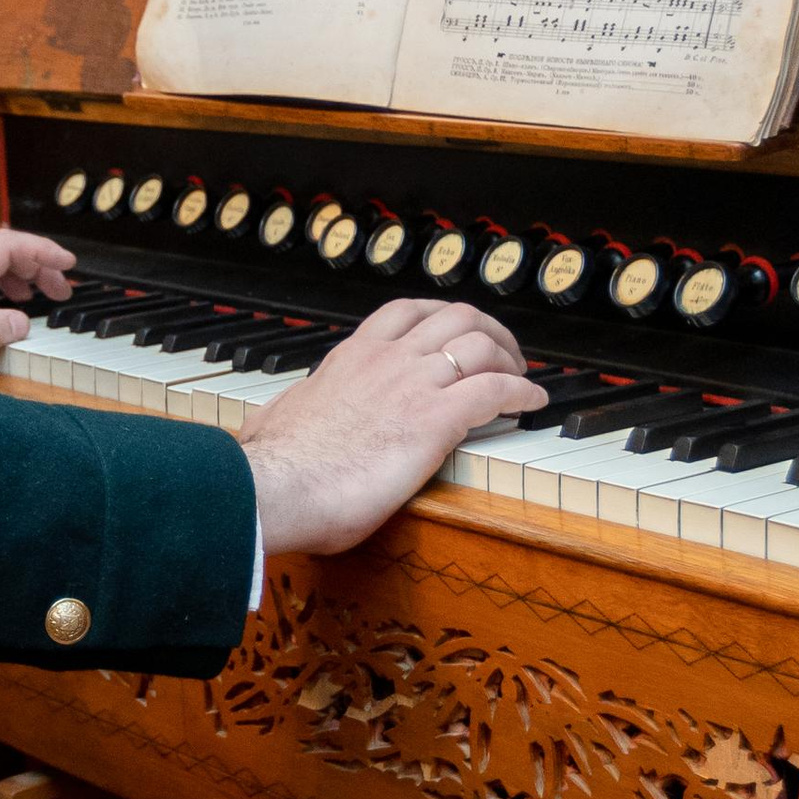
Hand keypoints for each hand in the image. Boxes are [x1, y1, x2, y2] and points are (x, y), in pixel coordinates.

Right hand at [240, 299, 545, 558]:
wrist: (278, 486)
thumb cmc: (275, 467)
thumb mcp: (274, 422)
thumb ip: (283, 414)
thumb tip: (266, 423)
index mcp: (351, 357)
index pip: (406, 312)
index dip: (443, 316)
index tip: (457, 334)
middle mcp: (387, 360)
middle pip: (456, 316)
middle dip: (489, 330)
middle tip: (504, 355)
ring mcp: (413, 384)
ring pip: (481, 344)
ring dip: (511, 358)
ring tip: (522, 379)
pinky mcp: (435, 419)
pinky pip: (496, 389)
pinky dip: (522, 391)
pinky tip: (532, 403)